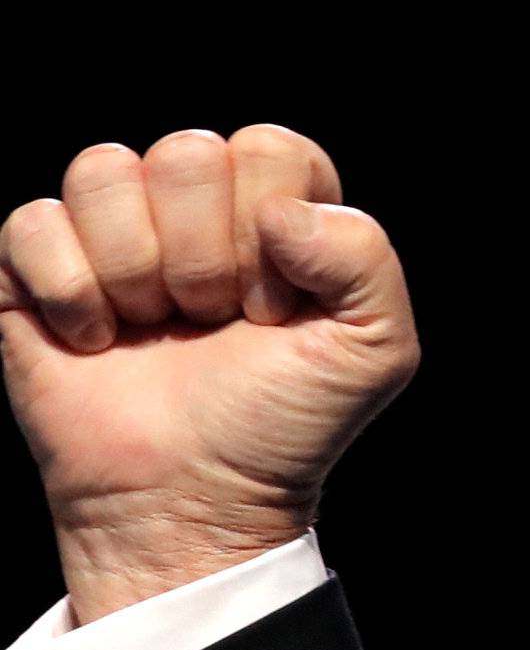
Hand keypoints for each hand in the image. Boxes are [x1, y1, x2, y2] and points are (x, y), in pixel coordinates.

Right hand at [0, 125, 420, 620]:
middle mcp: (196, 208)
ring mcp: (114, 233)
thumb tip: (282, 211)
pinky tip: (96, 339)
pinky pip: (33, 221)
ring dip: (135, 270)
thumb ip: (367, 257)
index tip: (272, 308)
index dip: (269, 230)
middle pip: (186, 152)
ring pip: (103, 171)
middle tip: (211, 322)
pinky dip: (68, 292)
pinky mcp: (35, 268)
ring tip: (156, 327)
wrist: (193, 501)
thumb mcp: (375, 349)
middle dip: (203, 256)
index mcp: (279, 211)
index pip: (270, 148)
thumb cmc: (283, 426)